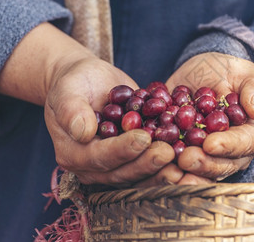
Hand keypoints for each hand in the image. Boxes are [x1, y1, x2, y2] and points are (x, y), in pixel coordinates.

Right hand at [44, 54, 186, 186]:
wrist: (89, 81)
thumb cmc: (75, 82)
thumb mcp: (68, 89)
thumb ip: (72, 110)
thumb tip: (83, 132)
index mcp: (73, 152)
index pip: (99, 157)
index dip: (122, 150)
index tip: (143, 138)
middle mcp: (93, 166)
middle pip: (121, 171)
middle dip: (146, 163)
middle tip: (169, 152)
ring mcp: (114, 164)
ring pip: (137, 173)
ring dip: (159, 168)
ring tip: (180, 156)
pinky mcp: (131, 158)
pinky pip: (147, 163)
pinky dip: (166, 162)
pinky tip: (185, 153)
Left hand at [166, 52, 253, 183]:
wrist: (200, 74)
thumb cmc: (228, 72)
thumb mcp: (244, 72)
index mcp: (253, 134)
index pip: (244, 144)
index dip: (228, 146)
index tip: (210, 144)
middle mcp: (233, 153)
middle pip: (221, 165)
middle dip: (203, 164)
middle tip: (184, 159)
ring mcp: (208, 158)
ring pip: (199, 172)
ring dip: (183, 172)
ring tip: (168, 165)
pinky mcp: (185, 155)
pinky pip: (176, 165)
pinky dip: (164, 165)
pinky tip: (151, 162)